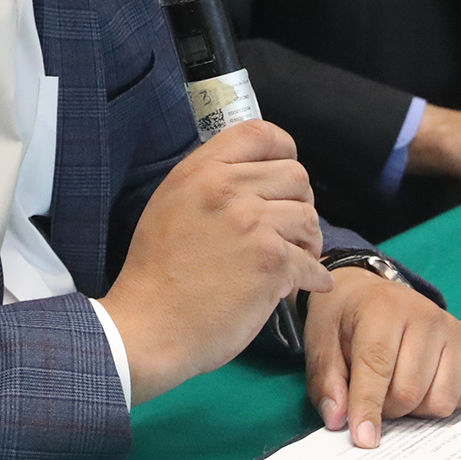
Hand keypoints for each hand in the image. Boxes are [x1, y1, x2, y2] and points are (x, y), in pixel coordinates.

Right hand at [100, 119, 332, 404]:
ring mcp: (253, 225)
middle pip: (295, 175)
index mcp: (201, 171)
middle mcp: (229, 189)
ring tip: (295, 259)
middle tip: (290, 229)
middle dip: (299, 201)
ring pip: (309, 218)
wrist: (148, 326)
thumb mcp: (171, 204)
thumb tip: (256, 176)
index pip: (260, 133)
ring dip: (308, 241)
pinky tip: (305, 286)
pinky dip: (313, 278)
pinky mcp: (272, 263)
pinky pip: (312, 263)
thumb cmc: (155, 271)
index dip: (283, 150)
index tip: (283, 177)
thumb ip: (209, 182)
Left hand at [305, 267, 460, 447]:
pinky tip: (427, 383)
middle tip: (374, 394)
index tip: (364, 439)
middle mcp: (425, 314)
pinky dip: (446, 400)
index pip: (378, 367)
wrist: (370, 290)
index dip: (368, 407)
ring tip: (399, 385)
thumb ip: (327, 380)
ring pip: (441, 400)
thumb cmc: (346, 317)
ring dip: (416, 408)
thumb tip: (339, 419)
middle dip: (387, 408)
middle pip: (410, 391)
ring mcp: (453, 328)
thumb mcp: (321, 339)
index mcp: (383, 309)